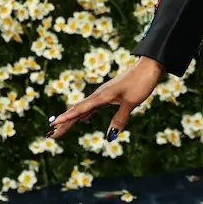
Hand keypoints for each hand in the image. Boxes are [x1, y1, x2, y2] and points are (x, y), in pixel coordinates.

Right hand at [47, 56, 165, 141]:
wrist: (149, 67)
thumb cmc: (141, 83)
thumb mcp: (131, 103)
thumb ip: (119, 119)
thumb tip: (110, 137)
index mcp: (101, 96)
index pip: (79, 110)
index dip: (66, 118)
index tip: (53, 125)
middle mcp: (99, 94)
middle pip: (78, 110)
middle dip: (65, 122)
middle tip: (53, 134)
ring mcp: (104, 94)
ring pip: (84, 108)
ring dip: (73, 118)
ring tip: (62, 128)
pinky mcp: (110, 94)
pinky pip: (93, 106)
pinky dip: (86, 113)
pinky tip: (84, 119)